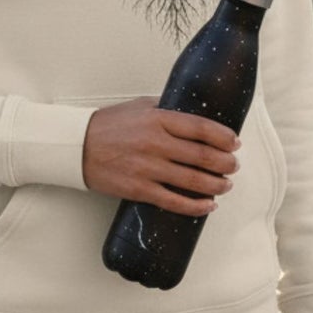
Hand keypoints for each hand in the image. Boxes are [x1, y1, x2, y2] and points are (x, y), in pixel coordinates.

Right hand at [82, 97, 239, 217]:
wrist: (77, 146)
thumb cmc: (108, 125)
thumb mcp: (139, 107)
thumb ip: (166, 109)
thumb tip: (191, 114)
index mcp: (158, 119)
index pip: (200, 127)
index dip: (223, 137)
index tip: (234, 142)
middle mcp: (155, 143)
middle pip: (202, 155)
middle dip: (225, 163)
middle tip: (233, 166)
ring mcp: (148, 168)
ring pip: (193, 180)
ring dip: (216, 185)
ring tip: (226, 185)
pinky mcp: (139, 189)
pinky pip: (174, 201)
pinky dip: (195, 205)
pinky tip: (208, 205)